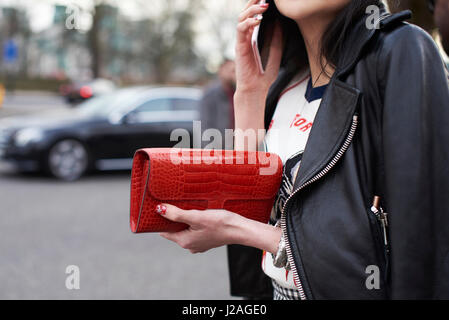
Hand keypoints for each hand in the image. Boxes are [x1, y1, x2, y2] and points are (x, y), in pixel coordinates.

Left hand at [157, 204, 281, 254]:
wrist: (240, 229)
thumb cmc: (219, 223)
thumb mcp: (196, 217)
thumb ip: (177, 214)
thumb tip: (159, 210)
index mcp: (184, 241)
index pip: (164, 231)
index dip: (161, 220)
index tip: (160, 208)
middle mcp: (190, 245)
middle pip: (174, 230)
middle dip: (174, 218)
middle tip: (175, 204)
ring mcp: (199, 244)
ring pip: (185, 229)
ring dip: (185, 219)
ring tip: (188, 207)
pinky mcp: (207, 239)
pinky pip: (195, 230)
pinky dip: (194, 222)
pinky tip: (199, 214)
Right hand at [235, 0, 283, 94]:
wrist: (255, 89)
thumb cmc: (263, 75)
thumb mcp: (276, 53)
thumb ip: (277, 39)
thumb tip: (279, 22)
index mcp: (252, 38)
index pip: (253, 17)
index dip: (258, 6)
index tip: (268, 0)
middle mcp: (245, 38)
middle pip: (245, 14)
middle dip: (252, 3)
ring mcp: (241, 42)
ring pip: (241, 19)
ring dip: (251, 9)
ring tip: (263, 5)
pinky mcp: (239, 47)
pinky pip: (240, 30)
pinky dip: (248, 22)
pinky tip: (258, 20)